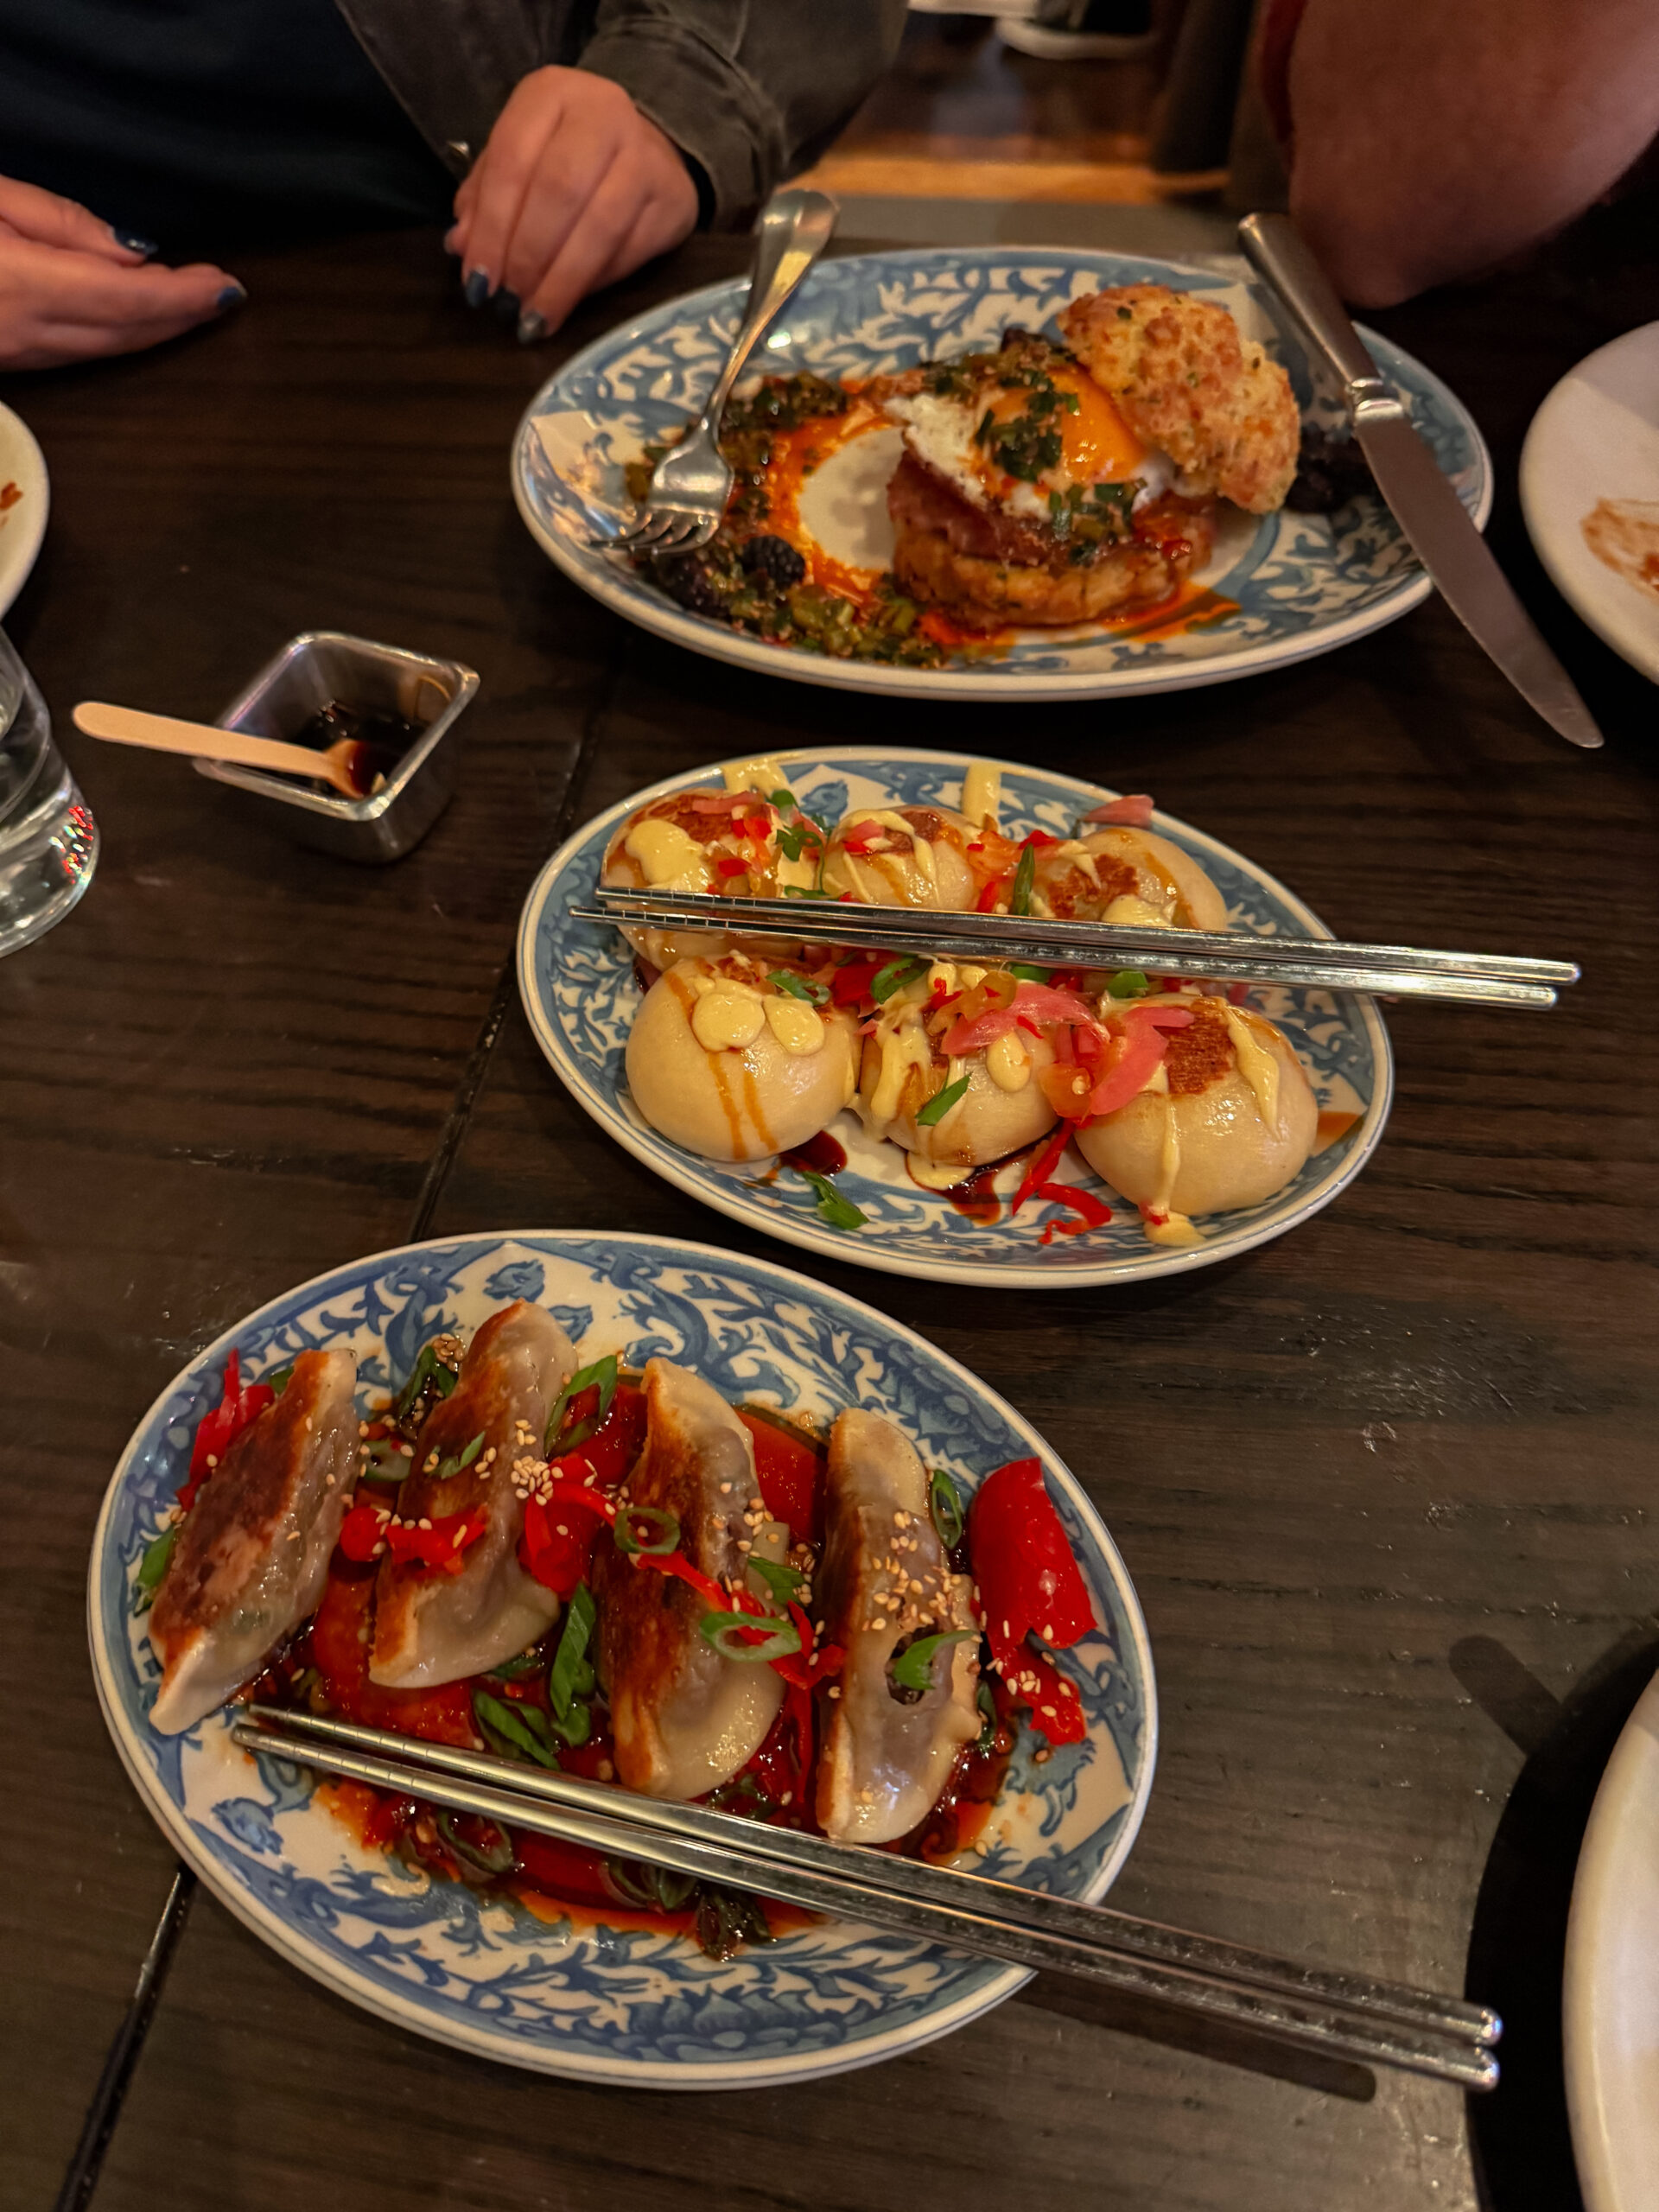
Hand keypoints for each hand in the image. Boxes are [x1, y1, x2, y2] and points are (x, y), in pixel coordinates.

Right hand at [0, 175, 241, 371]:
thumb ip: (59, 222)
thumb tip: (131, 251)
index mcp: (22, 284)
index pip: (125, 298)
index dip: (181, 296)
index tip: (224, 286)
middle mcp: (25, 331)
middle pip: (124, 330)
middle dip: (180, 314)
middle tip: (223, 292)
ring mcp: (17, 353)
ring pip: (107, 349)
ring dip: (158, 328)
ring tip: (197, 302)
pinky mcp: (12, 359)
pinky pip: (80, 353)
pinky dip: (122, 334)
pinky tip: (143, 316)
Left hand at [448, 68, 698, 340]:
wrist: (648, 145)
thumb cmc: (565, 154)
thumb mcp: (518, 159)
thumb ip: (485, 198)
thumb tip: (463, 249)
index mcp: (552, 95)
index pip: (513, 160)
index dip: (493, 226)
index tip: (478, 281)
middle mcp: (605, 114)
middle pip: (559, 191)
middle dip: (528, 256)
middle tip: (508, 302)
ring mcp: (647, 156)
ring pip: (601, 227)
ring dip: (563, 282)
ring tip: (535, 317)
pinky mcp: (675, 200)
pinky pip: (631, 251)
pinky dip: (595, 284)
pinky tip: (570, 304)